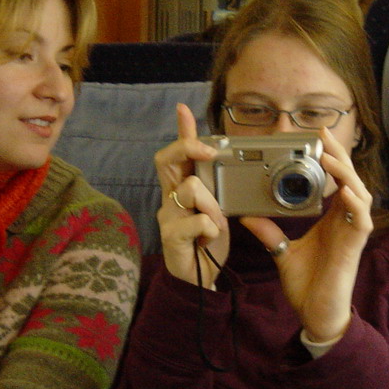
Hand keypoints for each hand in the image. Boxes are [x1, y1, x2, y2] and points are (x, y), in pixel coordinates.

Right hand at [154, 103, 228, 285]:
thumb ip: (215, 186)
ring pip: (190, 189)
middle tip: (210, 154)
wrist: (201, 279)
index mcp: (181, 188)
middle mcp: (169, 199)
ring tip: (217, 224)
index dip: (179, 131)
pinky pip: (196, 221)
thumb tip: (221, 160)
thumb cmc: (207, 242)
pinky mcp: (171, 237)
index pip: (174, 153)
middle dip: (188, 149)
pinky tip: (209, 240)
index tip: (184, 109)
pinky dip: (210, 229)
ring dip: (213, 205)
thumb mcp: (217, 208)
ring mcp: (167, 217)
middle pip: (166, 160)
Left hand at [241, 126, 372, 341]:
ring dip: (347, 174)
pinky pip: (362, 220)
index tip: (317, 138)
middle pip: (350, 179)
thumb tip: (248, 216)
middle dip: (339, 155)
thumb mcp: (282, 252)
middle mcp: (345, 221)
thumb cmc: (306, 285)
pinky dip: (356, 204)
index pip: (335, 181)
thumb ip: (269, 233)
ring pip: (360, 193)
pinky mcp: (355, 247)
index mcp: (331, 219)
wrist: (315, 315)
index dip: (330, 158)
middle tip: (324, 133)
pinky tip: (346, 193)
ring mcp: (353, 233)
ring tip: (331, 158)